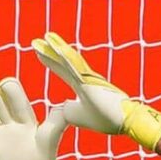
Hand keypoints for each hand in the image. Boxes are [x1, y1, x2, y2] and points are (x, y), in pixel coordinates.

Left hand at [32, 32, 160, 150]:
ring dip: (56, 48)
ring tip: (45, 37)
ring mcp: (88, 78)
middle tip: (35, 41)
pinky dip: (65, 57)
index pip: (62, 70)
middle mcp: (85, 78)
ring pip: (69, 60)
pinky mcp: (90, 81)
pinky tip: (56, 47)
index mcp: (82, 86)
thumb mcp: (79, 116)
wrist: (125, 122)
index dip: (50, 60)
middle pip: (63, 61)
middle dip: (48, 51)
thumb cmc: (105, 119)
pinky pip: (76, 66)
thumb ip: (68, 110)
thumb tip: (60, 106)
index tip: (38, 50)